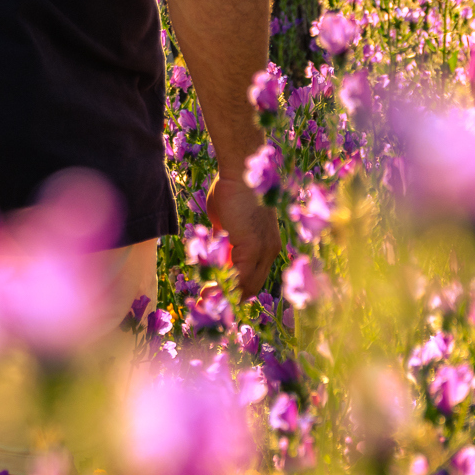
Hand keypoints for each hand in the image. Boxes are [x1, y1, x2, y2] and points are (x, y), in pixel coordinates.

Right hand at [205, 168, 281, 303]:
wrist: (240, 170)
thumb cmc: (232, 189)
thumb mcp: (227, 220)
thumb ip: (225, 238)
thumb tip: (217, 247)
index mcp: (266, 245)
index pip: (253, 277)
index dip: (235, 290)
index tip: (214, 295)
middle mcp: (270, 251)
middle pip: (252, 287)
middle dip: (229, 300)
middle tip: (206, 304)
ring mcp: (264, 250)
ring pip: (245, 285)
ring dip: (223, 297)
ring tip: (203, 301)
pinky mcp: (253, 247)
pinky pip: (238, 276)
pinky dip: (223, 287)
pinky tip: (207, 290)